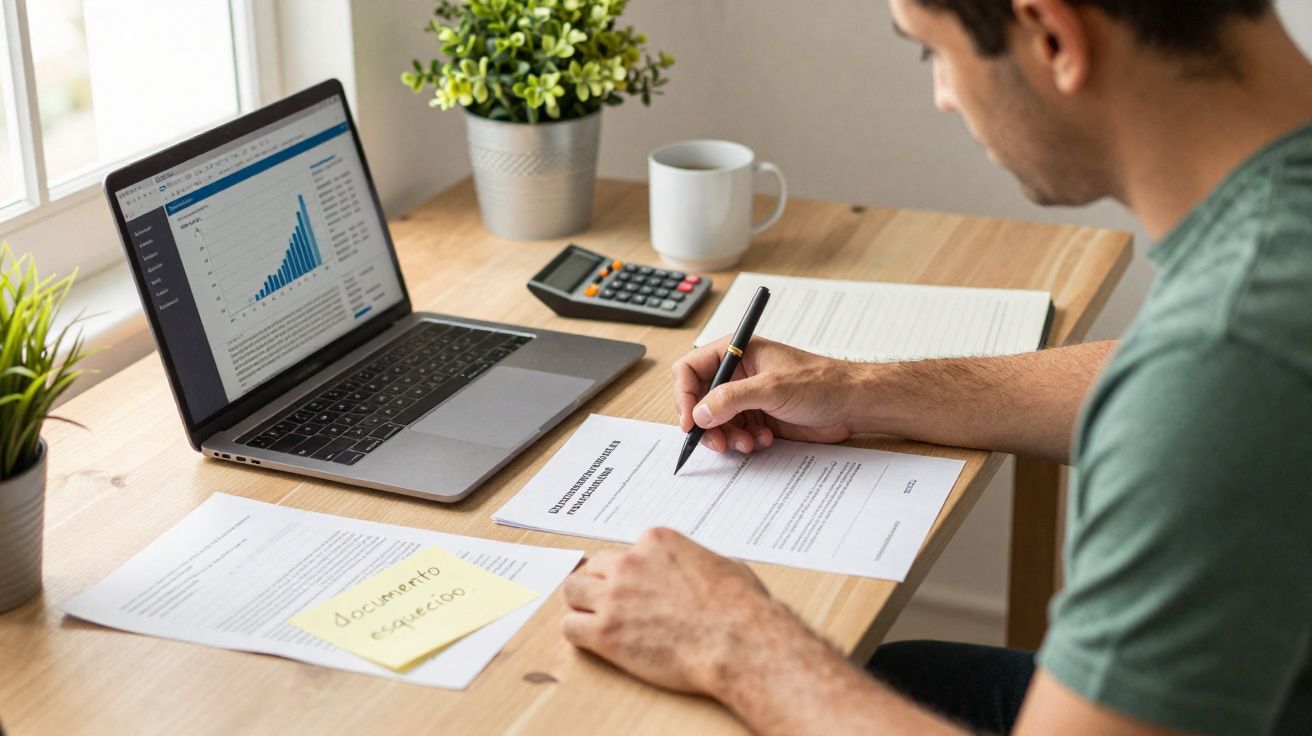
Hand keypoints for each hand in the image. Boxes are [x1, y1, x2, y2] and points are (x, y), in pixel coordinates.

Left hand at [561, 528, 783, 693]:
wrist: (739, 642)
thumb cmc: (740, 608)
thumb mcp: (724, 565)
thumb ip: (697, 561)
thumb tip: (700, 569)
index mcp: (656, 542)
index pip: (626, 551)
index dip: (633, 572)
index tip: (640, 588)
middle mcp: (630, 563)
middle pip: (595, 568)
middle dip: (603, 585)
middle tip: (616, 605)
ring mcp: (614, 597)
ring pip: (573, 591)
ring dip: (583, 604)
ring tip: (598, 620)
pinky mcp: (606, 632)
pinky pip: (570, 627)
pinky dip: (579, 633)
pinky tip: (594, 640)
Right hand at [673, 336, 861, 453]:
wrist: (852, 404)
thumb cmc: (821, 382)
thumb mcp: (772, 387)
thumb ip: (732, 398)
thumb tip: (699, 413)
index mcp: (737, 353)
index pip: (691, 369)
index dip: (684, 396)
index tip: (690, 422)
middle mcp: (738, 375)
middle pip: (699, 401)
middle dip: (707, 424)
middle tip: (718, 442)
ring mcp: (747, 398)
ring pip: (717, 422)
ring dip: (727, 437)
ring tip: (748, 443)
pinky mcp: (758, 418)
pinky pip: (736, 434)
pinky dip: (744, 442)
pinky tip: (764, 440)